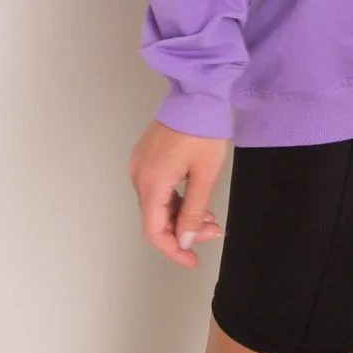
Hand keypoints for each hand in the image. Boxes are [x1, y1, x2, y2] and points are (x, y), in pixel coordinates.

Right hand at [128, 119, 228, 269]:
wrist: (197, 91)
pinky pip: (158, 189)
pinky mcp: (147, 156)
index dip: (173, 251)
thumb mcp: (205, 174)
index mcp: (151, 182)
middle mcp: (138, 176)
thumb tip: (183, 240)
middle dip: (184, 231)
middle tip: (214, 230)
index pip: (154, 231)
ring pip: (157, 205)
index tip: (193, 261)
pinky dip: (176, 200)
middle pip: (156, 218)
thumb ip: (193, 210)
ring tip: (210, 218)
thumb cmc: (203, 131)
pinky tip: (196, 201)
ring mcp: (140, 165)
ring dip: (181, 216)